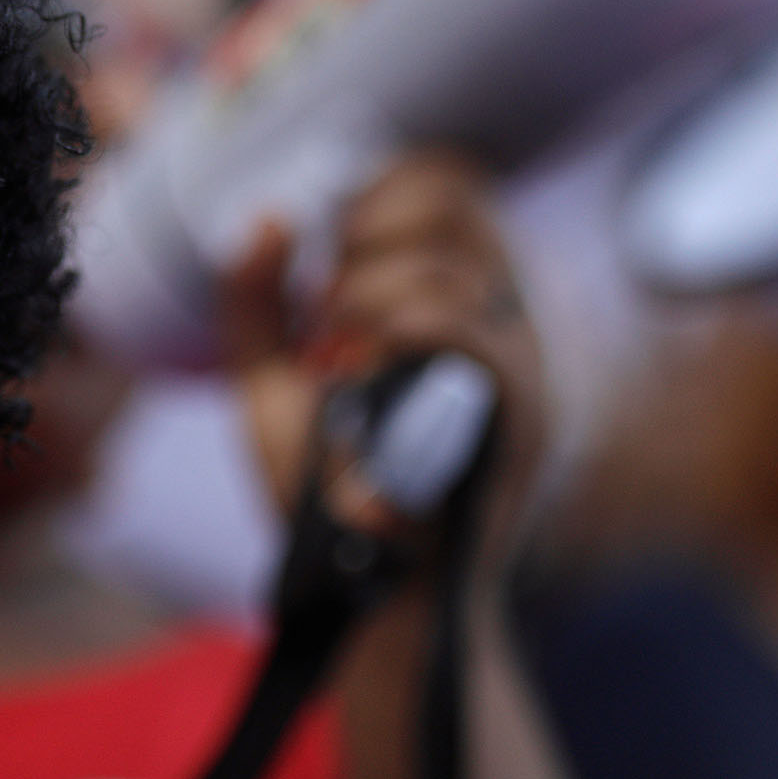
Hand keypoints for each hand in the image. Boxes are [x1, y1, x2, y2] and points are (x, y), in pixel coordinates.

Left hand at [219, 146, 549, 578]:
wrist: (367, 597)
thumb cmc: (328, 492)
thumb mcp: (271, 387)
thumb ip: (257, 304)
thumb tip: (271, 219)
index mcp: (457, 293)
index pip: (448, 180)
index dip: (379, 185)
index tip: (327, 241)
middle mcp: (501, 314)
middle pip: (456, 199)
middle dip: (369, 229)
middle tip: (326, 300)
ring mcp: (518, 364)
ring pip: (455, 269)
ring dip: (371, 292)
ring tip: (335, 351)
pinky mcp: (520, 422)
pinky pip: (480, 343)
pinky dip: (411, 332)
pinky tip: (362, 361)